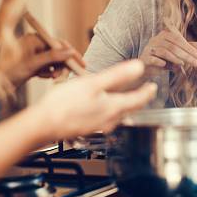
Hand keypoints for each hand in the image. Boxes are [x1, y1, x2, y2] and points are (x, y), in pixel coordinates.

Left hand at [8, 34, 84, 86]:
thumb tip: (69, 52)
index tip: (81, 63)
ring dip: (56, 70)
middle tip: (64, 77)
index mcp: (34, 38)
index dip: (71, 53)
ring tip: (53, 78)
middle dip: (62, 65)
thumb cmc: (9, 71)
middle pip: (58, 52)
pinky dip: (48, 73)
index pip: (59, 43)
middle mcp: (35, 44)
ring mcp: (34, 53)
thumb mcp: (32, 64)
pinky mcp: (33, 63)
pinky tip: (43, 77)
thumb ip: (52, 56)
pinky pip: (47, 67)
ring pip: (54, 61)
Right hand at [33, 60, 156, 139]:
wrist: (43, 125)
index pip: (138, 100)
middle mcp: (109, 120)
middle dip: (138, 99)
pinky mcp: (88, 129)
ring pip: (118, 115)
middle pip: (130, 109)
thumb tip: (139, 67)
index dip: (147, 92)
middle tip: (144, 91)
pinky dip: (111, 110)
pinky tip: (103, 106)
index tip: (153, 87)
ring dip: (125, 105)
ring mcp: (98, 127)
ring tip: (126, 96)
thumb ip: (117, 75)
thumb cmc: (65, 103)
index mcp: (113, 108)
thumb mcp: (93, 83)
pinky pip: (106, 118)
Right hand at [140, 29, 196, 69]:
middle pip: (173, 45)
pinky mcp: (144, 58)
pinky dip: (160, 62)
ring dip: (175, 58)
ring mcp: (149, 48)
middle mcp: (156, 39)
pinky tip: (165, 65)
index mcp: (164, 35)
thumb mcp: (174, 54)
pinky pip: (153, 59)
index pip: (178, 39)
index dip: (188, 47)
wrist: (145, 69)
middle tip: (195, 62)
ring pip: (164, 51)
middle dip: (185, 54)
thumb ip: (184, 49)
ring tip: (183, 64)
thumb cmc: (161, 59)